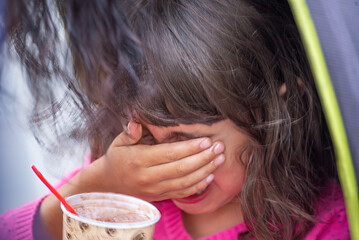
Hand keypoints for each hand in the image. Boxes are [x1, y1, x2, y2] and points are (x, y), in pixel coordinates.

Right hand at [98, 121, 224, 201]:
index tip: (206, 140)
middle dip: (203, 158)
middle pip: (181, 169)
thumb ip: (130, 131)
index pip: (169, 154)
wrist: (108, 185)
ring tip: (220, 160)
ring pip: (185, 182)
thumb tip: (136, 118)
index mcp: (139, 160)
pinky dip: (197, 186)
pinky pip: (181, 193)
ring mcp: (155, 189)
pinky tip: (210, 176)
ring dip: (205, 171)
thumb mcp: (118, 142)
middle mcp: (148, 177)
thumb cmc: (116, 158)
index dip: (189, 148)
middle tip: (220, 147)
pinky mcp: (159, 196)